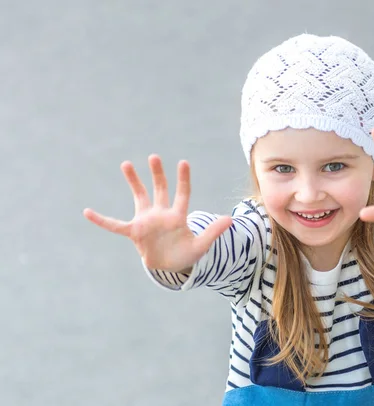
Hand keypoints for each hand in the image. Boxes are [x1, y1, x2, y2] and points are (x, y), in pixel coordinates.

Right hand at [83, 155, 231, 272]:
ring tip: (127, 163)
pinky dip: (102, 220)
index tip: (183, 163)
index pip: (182, 194)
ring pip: (139, 197)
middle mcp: (161, 214)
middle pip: (160, 190)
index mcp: (178, 217)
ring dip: (134, 182)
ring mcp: (147, 221)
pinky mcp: (134, 232)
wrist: (169, 266)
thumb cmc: (185, 253)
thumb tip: (231, 219)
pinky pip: (115, 225)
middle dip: (157, 175)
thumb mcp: (201, 246)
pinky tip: (87, 212)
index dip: (183, 180)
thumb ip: (213, 232)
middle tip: (154, 157)